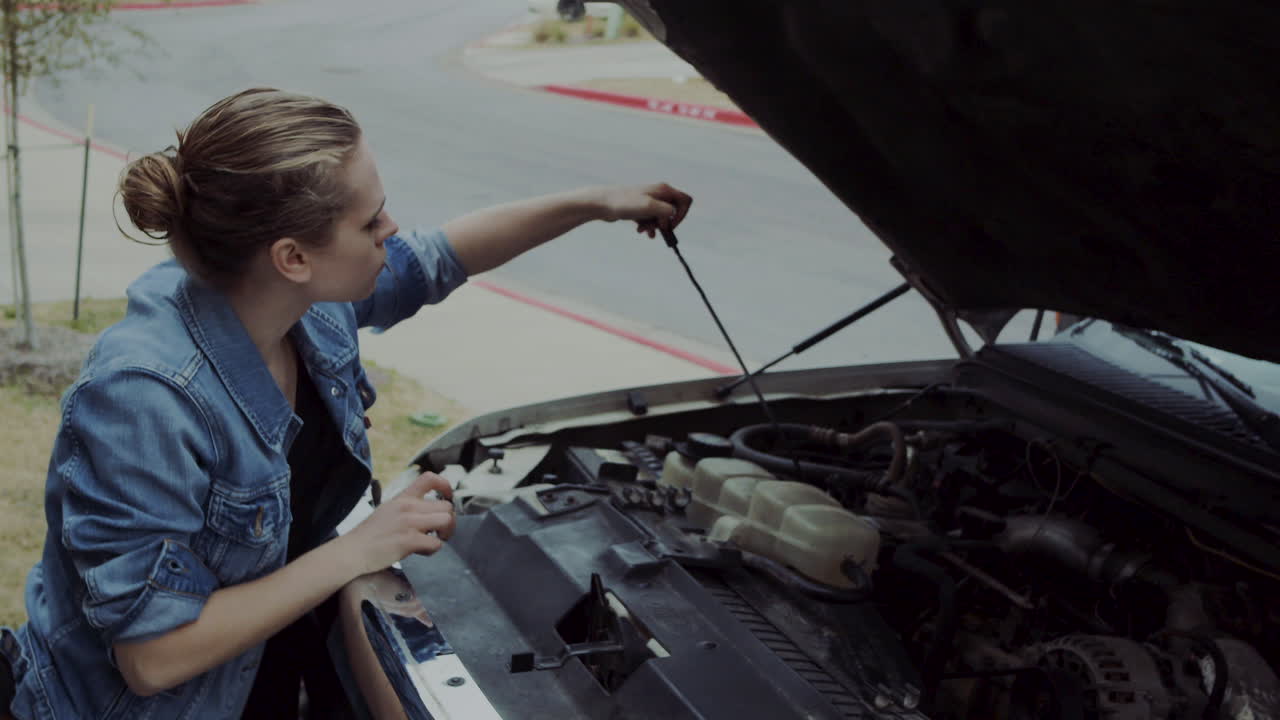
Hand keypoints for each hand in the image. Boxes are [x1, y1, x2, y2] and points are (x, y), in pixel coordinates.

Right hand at [336, 472, 454, 576]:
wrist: (353, 551)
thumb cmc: (369, 535)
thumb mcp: (387, 510)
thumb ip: (407, 507)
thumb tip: (427, 512)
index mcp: (402, 498)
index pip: (429, 478)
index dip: (445, 485)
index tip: (447, 498)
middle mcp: (407, 507)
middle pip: (446, 506)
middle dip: (449, 520)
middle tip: (439, 532)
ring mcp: (409, 523)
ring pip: (446, 520)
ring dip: (445, 533)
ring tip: (434, 540)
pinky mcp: (409, 540)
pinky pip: (436, 543)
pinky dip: (433, 549)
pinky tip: (421, 551)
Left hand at [596, 183, 692, 237]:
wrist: (601, 203)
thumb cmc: (624, 203)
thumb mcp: (649, 207)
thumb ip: (666, 211)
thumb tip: (671, 218)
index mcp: (663, 190)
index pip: (685, 201)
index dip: (682, 215)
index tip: (670, 225)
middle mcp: (657, 194)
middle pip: (673, 211)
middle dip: (666, 223)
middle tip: (656, 228)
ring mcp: (648, 201)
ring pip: (661, 218)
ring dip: (655, 227)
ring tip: (644, 230)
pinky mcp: (640, 209)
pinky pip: (651, 220)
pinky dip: (648, 227)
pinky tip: (641, 231)